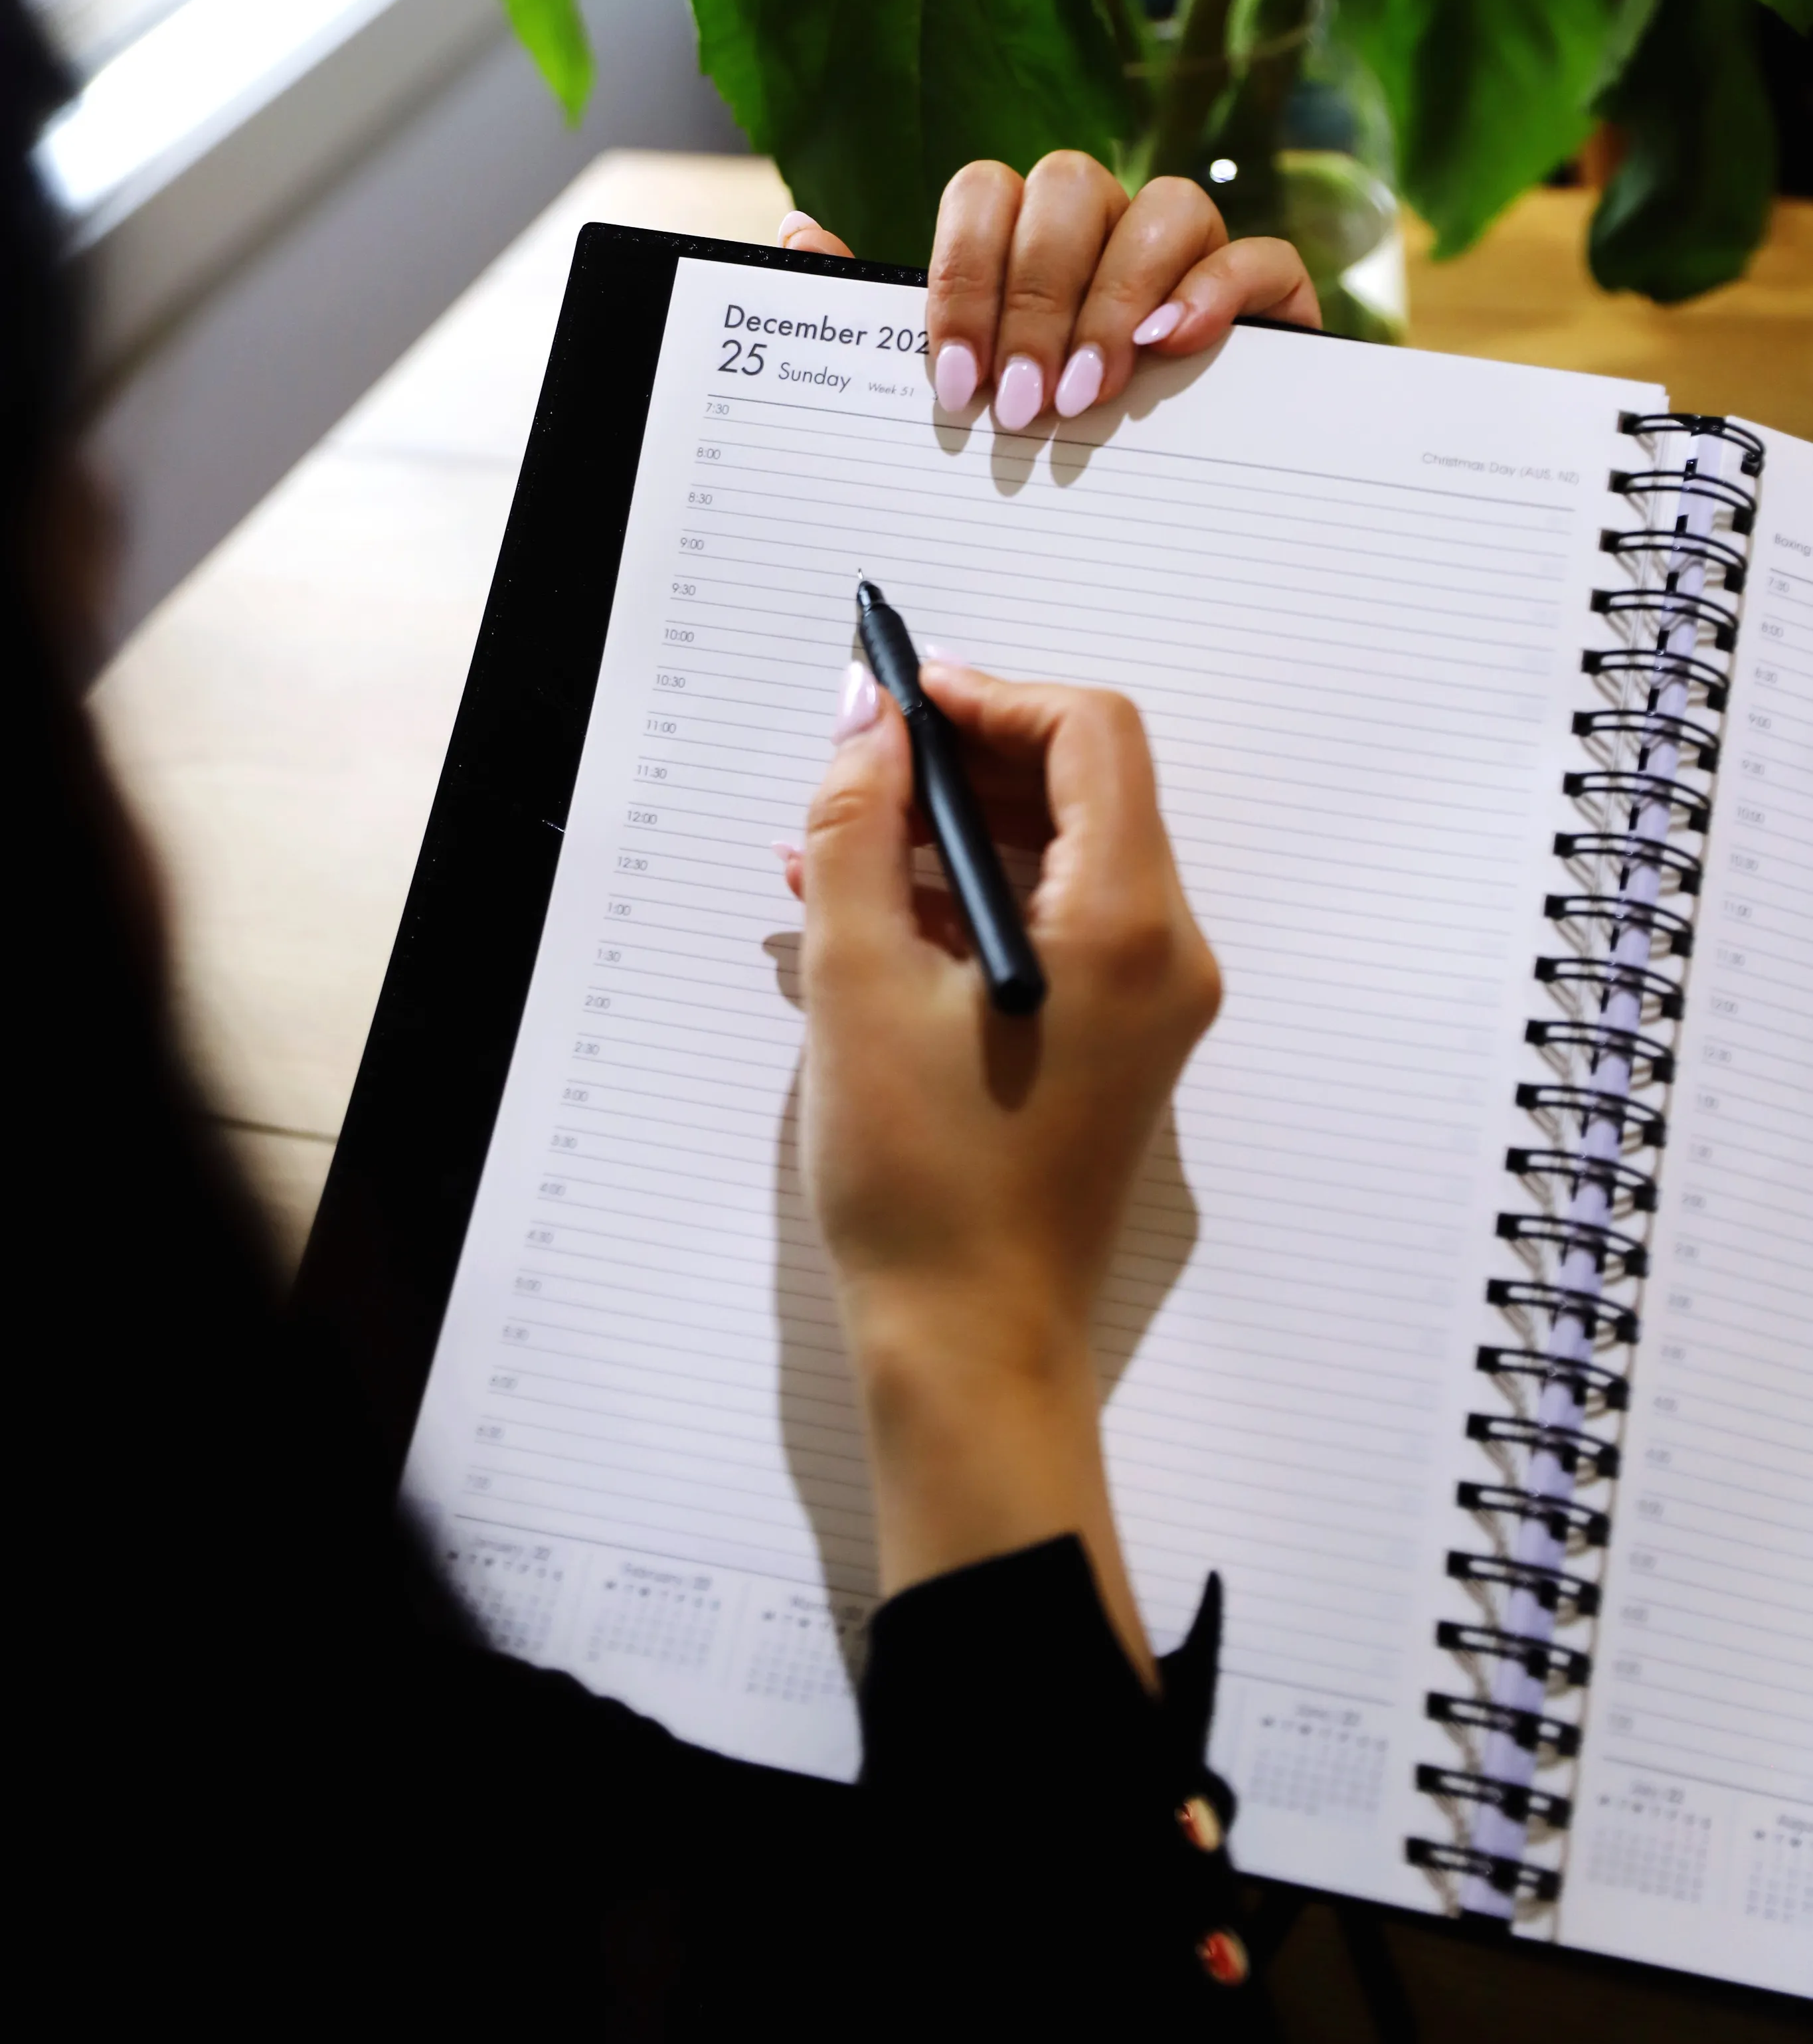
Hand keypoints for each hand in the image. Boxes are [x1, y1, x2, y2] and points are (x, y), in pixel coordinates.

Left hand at [778, 149, 1318, 426]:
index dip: (965, 278)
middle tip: (1025, 403)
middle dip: (1036, 299)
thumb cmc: (1043, 445)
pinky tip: (1175, 343)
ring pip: (1165, 203)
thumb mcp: (953, 391)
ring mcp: (1190, 252)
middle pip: (1069, 185)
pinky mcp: (1266, 294)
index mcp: (1024, 240)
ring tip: (1094, 390)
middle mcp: (1105, 227)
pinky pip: (1255, 253)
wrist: (1174, 522)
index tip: (959, 382)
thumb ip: (871, 318)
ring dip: (1117, 295)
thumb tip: (798, 234)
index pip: (984, 194)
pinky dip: (1215, 288)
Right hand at [778, 662, 1220, 1669]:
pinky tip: (864, 918)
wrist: (969, 1346)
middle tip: (851, 773)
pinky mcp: (1115, 1040)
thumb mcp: (859, 981)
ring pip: (1057, 856)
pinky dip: (967, 901)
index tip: (897, 705)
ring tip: (827, 852)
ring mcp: (1148, 1001)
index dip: (990, 697)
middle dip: (960, 763)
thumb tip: (867, 718)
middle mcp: (1167, 952)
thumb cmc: (922, 1181)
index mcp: (1129, 924)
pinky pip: (1050, 924)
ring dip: (949, 833)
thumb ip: (857, 827)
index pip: (1092, 734)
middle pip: (1080, 788)